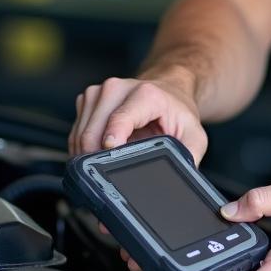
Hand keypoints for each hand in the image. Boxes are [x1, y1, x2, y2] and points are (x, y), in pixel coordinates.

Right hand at [68, 73, 208, 166]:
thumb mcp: (194, 136)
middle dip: (97, 161)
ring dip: (88, 156)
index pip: (119, 120)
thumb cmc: (178, 113)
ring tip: (108, 165)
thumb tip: (174, 182)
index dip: (110, 143)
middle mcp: (118, 88)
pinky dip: (83, 148)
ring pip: (80, 135)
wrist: (168, 91)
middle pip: (92, 133)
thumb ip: (187, 158)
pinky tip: (100, 153)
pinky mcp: (87, 98)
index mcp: (146, 95)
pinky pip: (75, 132)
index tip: (108, 158)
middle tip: (110, 179)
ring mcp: (99, 91)